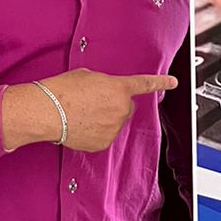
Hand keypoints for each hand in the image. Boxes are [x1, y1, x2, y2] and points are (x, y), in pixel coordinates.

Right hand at [1, 70, 176, 153]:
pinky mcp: (104, 143)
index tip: (173, 82)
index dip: (161, 82)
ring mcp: (114, 128)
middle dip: (114, 105)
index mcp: (119, 88)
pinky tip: (81, 125)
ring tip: (82, 113)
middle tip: (93, 102)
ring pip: (115, 123)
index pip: (145, 84)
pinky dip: (96, 132)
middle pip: (126, 107)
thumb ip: (105, 84)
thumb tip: (106, 94)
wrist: (48, 110)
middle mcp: (121, 108)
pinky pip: (105, 136)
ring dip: (104, 119)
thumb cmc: (63, 90)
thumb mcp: (88, 76)